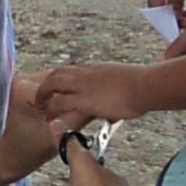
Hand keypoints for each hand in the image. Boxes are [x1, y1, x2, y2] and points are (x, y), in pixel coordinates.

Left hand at [34, 62, 149, 130]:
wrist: (146, 85)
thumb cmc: (144, 85)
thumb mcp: (127, 82)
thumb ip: (119, 90)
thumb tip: (120, 103)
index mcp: (96, 68)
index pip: (72, 70)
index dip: (62, 79)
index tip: (58, 87)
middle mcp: (86, 73)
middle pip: (57, 73)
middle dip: (46, 84)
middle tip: (41, 96)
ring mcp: (83, 84)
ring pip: (52, 84)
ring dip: (43, 95)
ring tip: (39, 106)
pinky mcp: (83, 99)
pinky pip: (59, 103)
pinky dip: (51, 110)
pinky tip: (48, 118)